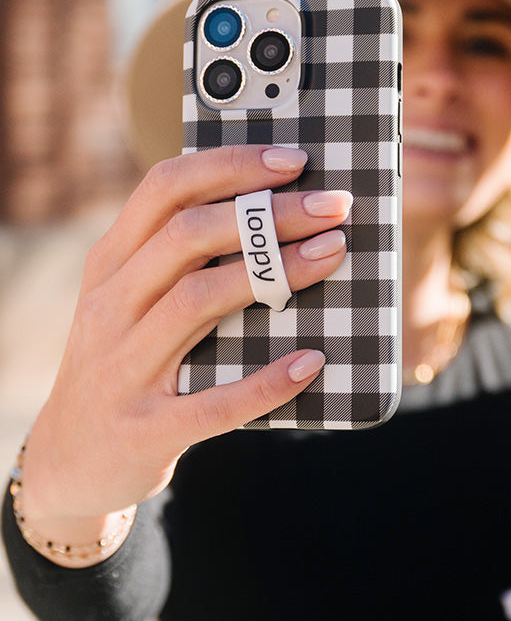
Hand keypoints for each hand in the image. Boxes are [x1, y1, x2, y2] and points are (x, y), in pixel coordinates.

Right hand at [18, 145, 349, 560]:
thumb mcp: (131, 299)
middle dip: (269, 213)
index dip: (231, 165)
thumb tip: (278, 212)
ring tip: (332, 254)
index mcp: (110, 263)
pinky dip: (267, 381)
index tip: (293, 160)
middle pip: (189, 236)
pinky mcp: (147, 429)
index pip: (165, 188)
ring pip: (198, 300)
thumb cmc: (124, 358)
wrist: (68, 459)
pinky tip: (312, 360)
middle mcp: (110, 306)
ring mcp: (122, 368)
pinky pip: (214, 401)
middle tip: (333, 206)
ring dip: (274, 272)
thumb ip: (183, 259)